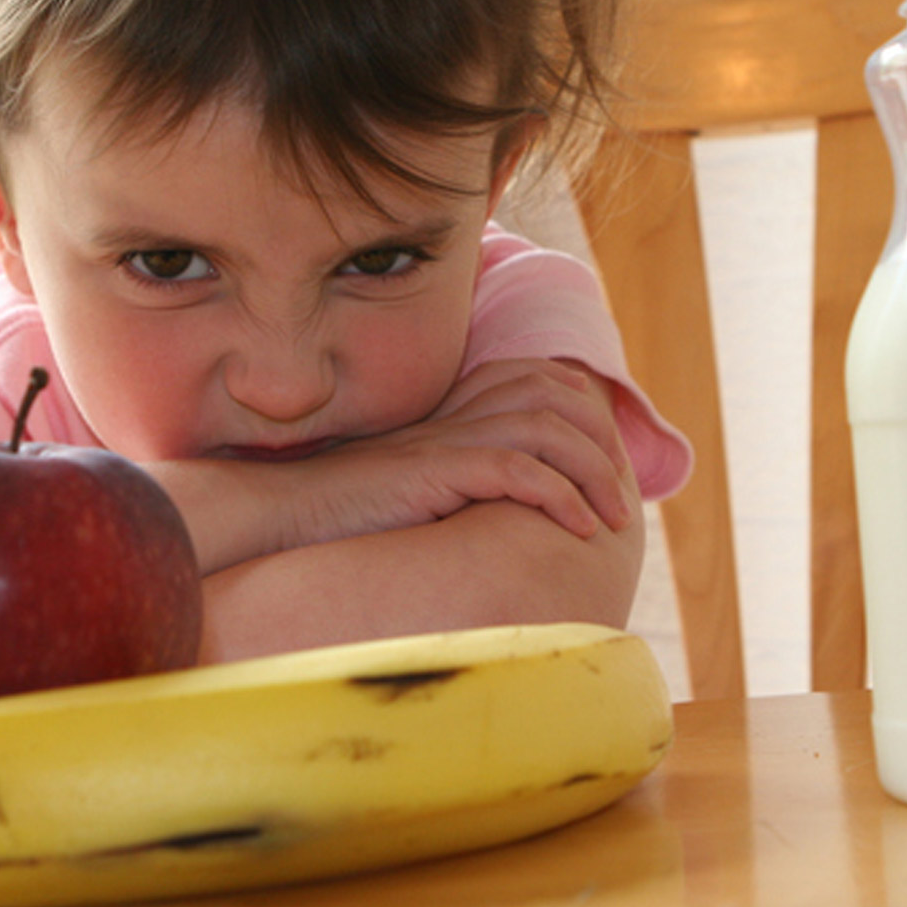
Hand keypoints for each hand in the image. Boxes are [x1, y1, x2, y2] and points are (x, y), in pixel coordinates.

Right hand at [267, 358, 634, 552]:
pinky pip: (515, 470)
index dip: (584, 411)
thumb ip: (457, 482)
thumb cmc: (343, 513)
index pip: (536, 379)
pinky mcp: (433, 470)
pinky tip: (577, 527)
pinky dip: (557, 496)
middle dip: (602, 444)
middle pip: (553, 395)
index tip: (606, 461)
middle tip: (622, 498)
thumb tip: (508, 509)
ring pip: (546, 429)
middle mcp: (454, 416)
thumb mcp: (412, 488)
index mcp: (451, 413)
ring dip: (593, 475)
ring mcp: (444, 439)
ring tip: (611, 519)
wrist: (285, 512)